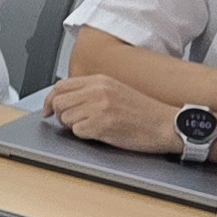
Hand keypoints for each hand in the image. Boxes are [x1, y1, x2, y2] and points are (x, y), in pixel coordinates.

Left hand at [45, 72, 190, 153]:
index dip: (50, 100)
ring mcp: (99, 107)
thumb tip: (64, 100)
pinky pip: (78, 132)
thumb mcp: (116, 91)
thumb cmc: (145, 112)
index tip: (48, 110)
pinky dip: (85, 136)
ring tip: (95, 126)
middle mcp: (97, 91)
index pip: (61, 86)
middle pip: (58, 102)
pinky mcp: (102, 124)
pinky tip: (101, 133)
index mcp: (100, 80)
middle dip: (61, 115)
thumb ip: (91, 91)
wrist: (168, 125)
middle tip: (74, 122)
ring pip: (65, 118)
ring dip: (75, 126)